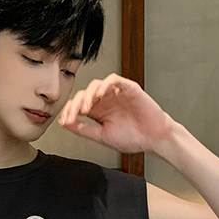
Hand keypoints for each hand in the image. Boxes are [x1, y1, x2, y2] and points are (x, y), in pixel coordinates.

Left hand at [58, 73, 175, 154]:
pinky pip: (114, 80)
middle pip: (84, 94)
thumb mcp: (102, 135)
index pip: (78, 105)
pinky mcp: (128, 88)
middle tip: (74, 115)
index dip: (69, 111)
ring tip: (86, 108)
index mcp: (98, 112)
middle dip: (76, 105)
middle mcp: (105, 101)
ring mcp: (116, 94)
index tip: (65, 121)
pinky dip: (105, 85)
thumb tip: (64, 124)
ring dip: (88, 95)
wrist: (153, 139)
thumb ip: (83, 129)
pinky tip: (100, 94)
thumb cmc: (133, 137)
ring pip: (96, 85)